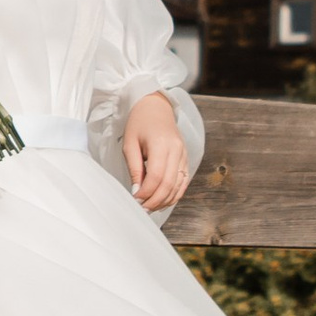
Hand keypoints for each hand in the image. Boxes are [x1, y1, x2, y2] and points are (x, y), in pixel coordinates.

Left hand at [123, 91, 191, 215]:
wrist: (156, 107)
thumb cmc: (139, 123)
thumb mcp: (130, 143)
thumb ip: (134, 168)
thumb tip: (137, 192)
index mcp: (162, 144)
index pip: (156, 176)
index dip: (146, 192)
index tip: (135, 200)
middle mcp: (177, 150)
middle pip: (169, 184)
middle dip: (155, 200)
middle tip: (142, 208)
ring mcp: (184, 155)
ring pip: (178, 186)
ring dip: (165, 200)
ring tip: (150, 207)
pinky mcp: (186, 159)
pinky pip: (183, 181)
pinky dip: (174, 194)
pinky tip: (163, 201)